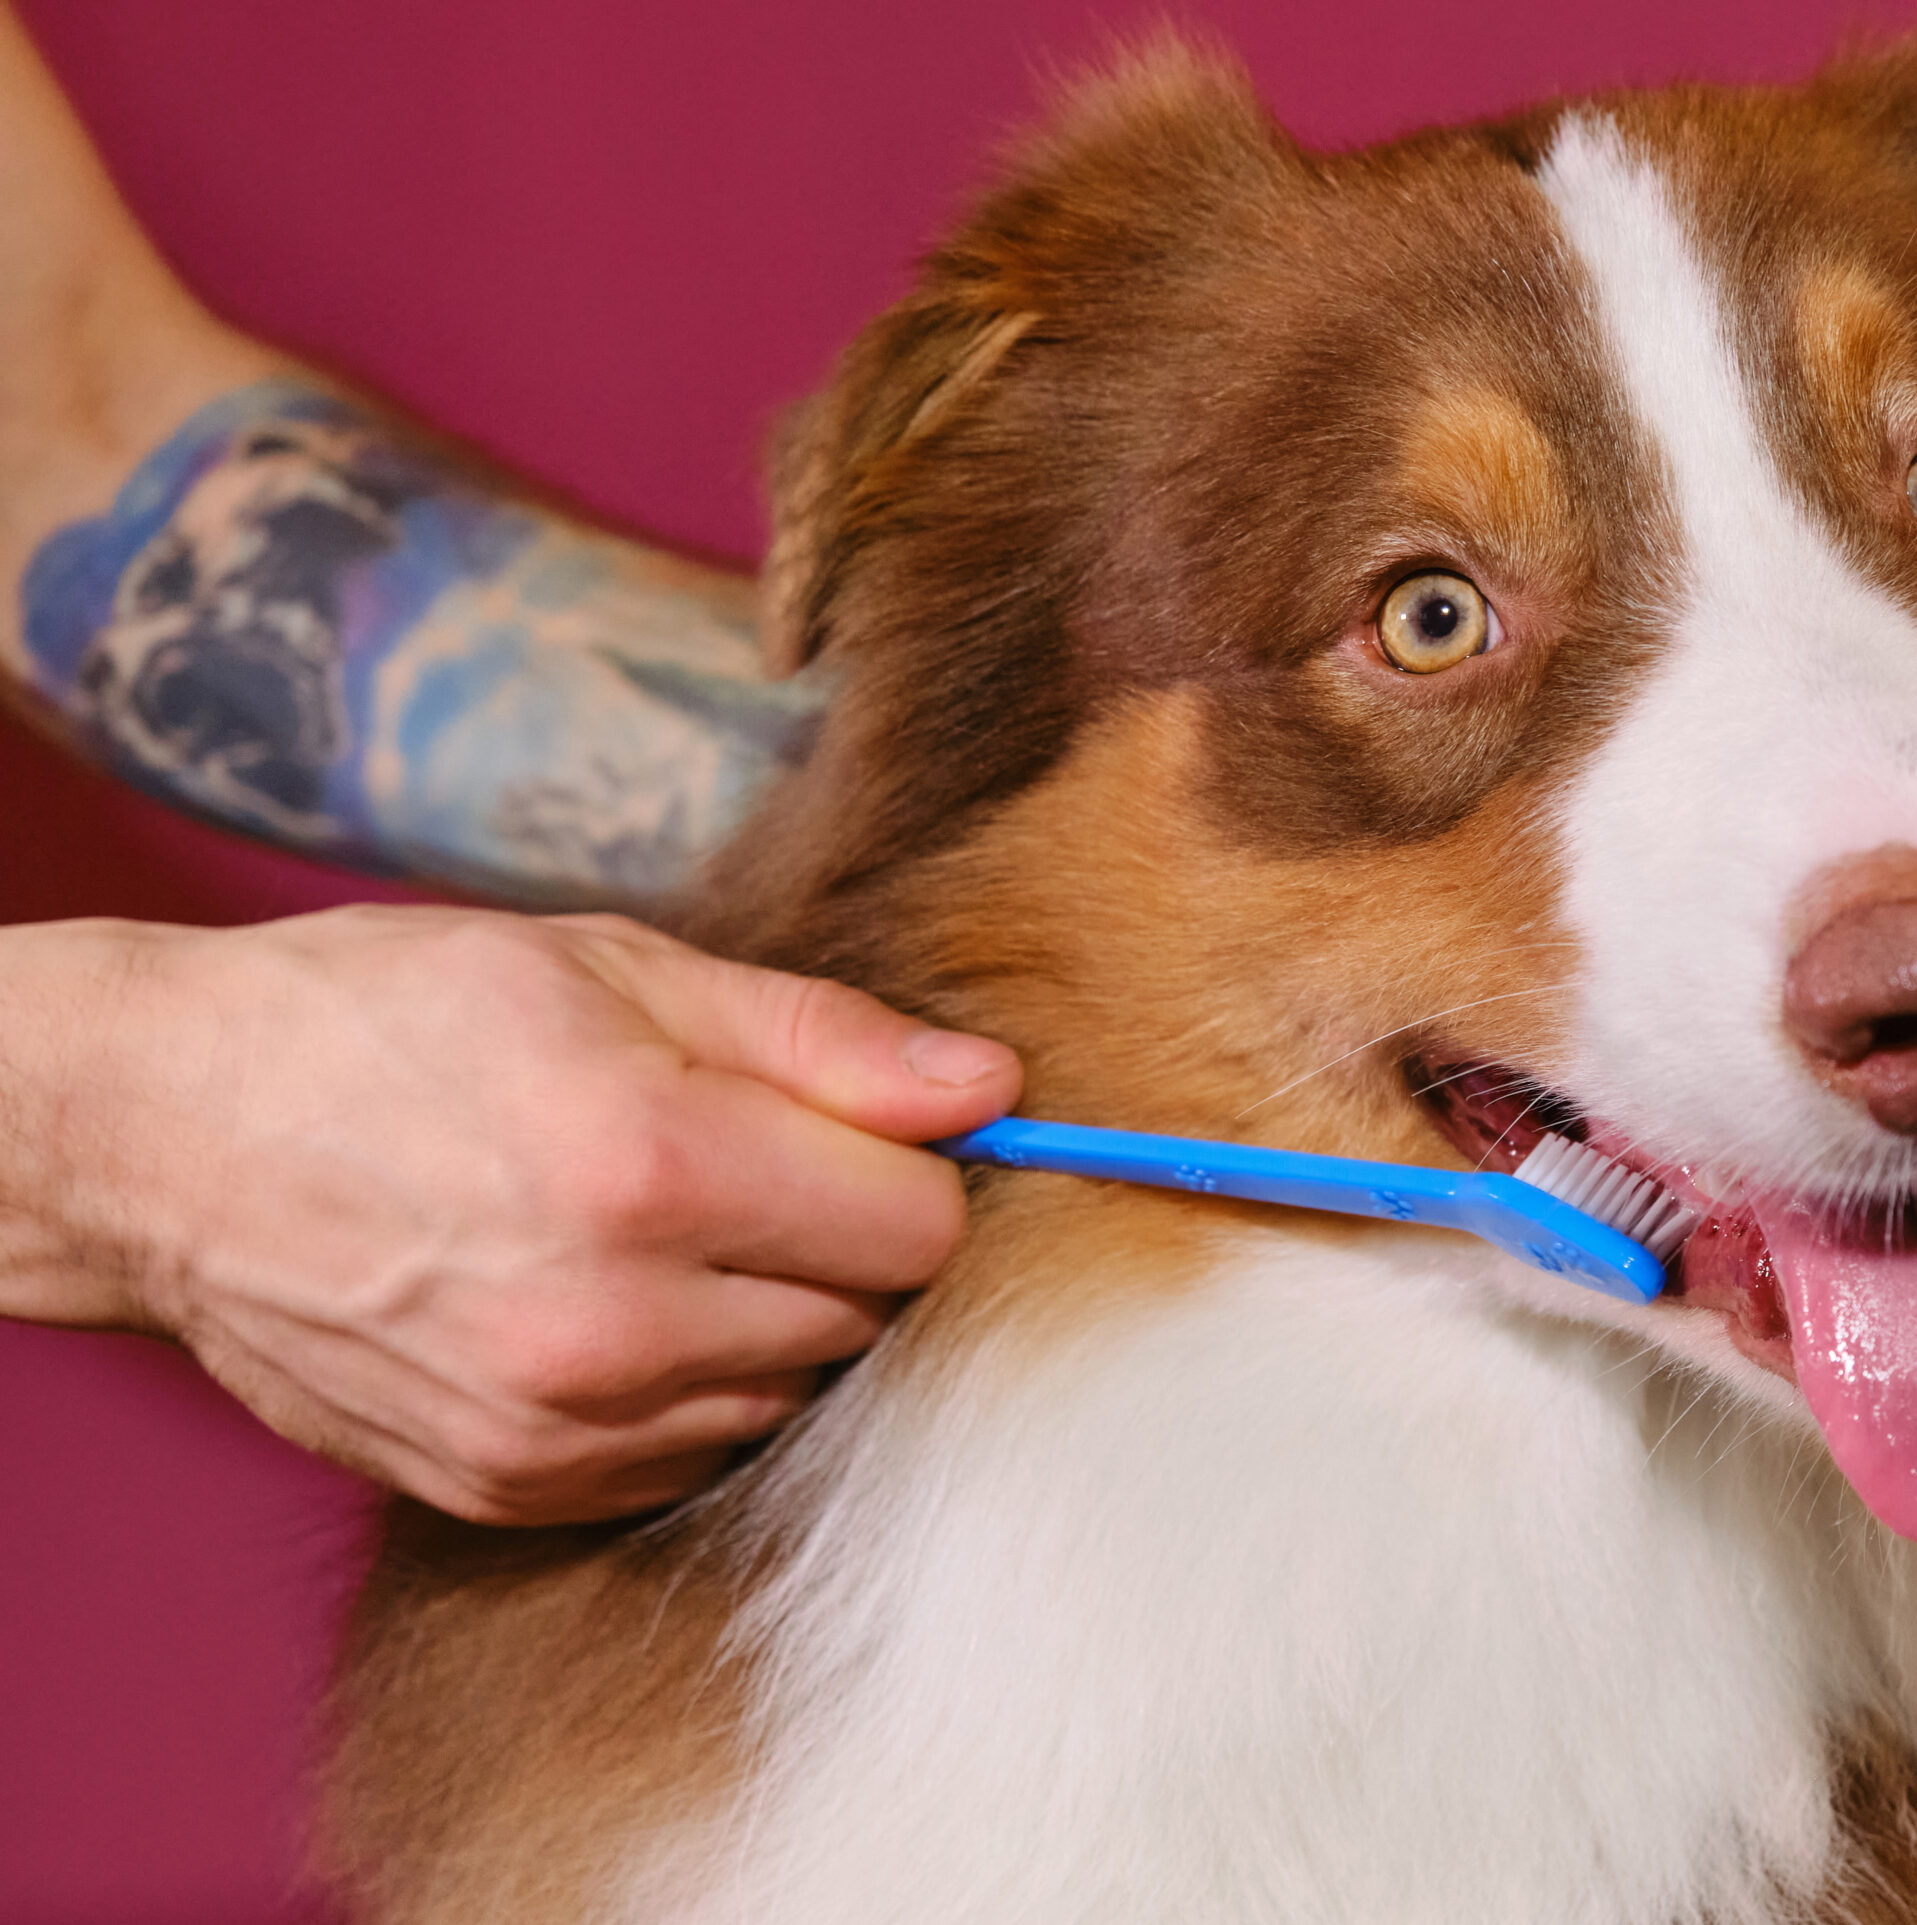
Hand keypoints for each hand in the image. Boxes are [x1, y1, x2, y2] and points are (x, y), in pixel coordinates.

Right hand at [0, 906, 1017, 1522]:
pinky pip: (690, 1459)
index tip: (860, 1132)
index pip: (920, 1227)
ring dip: (766, 1321)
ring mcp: (553, 1425)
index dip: (910, 1168)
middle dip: (841, 1241)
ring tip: (662, 1230)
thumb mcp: (611, 967)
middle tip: (745, 1166)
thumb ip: (820, 1041)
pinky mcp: (509, 1487)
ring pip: (788, 1398)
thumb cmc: (389, 1019)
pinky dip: (684, 1390)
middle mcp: (610, 1322)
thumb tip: (990, 1089)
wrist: (163, 1139)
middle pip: (866, 1319)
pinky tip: (608, 1303)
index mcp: (652, 1166)